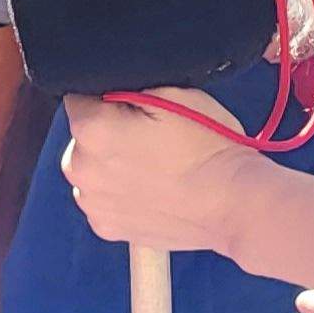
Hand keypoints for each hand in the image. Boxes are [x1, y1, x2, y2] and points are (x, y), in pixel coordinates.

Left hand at [60, 88, 263, 254]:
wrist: (235, 204)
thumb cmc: (209, 146)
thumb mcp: (173, 91)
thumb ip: (128, 85)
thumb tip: (109, 87)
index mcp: (92, 130)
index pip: (78, 97)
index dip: (107, 98)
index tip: (135, 108)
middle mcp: (81, 169)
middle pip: (81, 137)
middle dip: (106, 132)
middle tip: (149, 138)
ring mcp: (92, 203)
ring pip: (90, 170)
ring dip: (109, 164)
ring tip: (153, 166)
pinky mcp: (106, 228)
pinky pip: (102, 199)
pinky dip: (117, 193)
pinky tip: (150, 190)